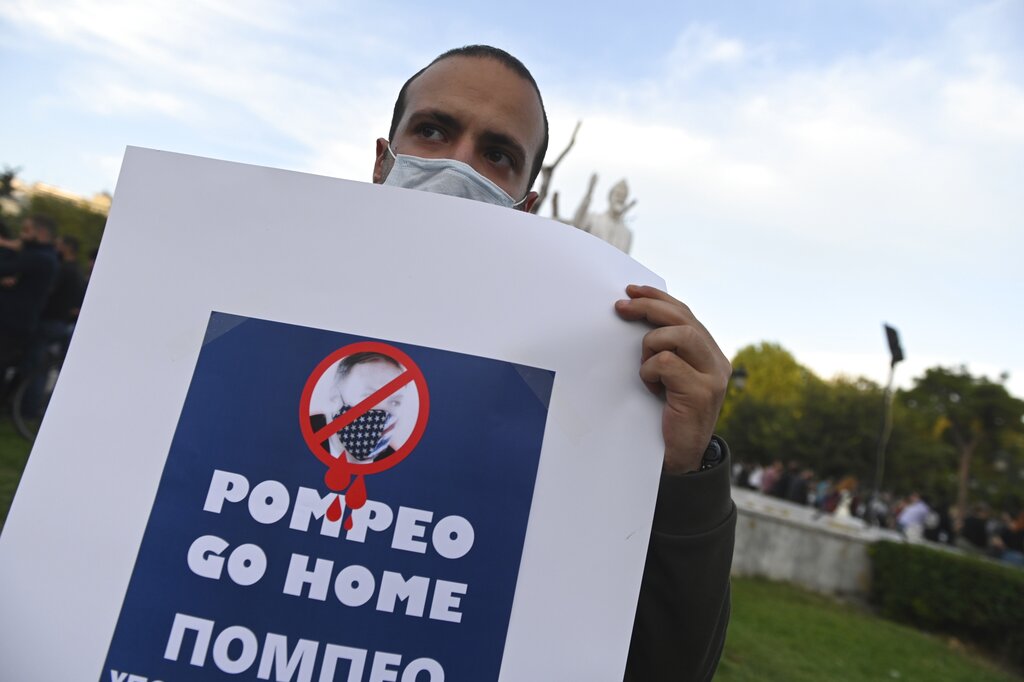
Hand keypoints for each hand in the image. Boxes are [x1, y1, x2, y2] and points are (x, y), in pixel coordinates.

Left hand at [614, 284, 730, 473]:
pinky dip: (651, 370)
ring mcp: (714, 377)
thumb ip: (665, 351)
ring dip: (652, 343)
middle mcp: (718, 362)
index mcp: (710, 353)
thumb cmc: (666, 416)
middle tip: (622, 307)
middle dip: (650, 308)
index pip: (685, 314)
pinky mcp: (703, 393)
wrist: (677, 460)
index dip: (659, 298)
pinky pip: (668, 363)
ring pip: (681, 335)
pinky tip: (651, 387)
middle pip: (684, 319)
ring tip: (644, 363)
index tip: (633, 291)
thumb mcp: (667, 378)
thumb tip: (635, 314)